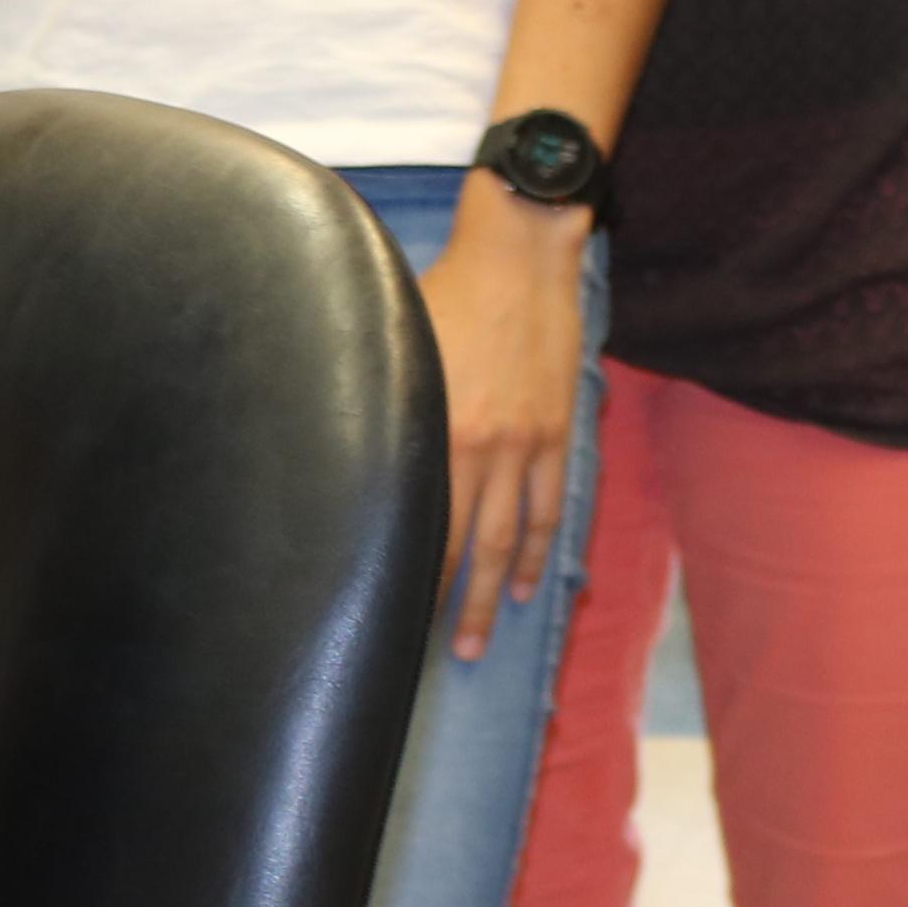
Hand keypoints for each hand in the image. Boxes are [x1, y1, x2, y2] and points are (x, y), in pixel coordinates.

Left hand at [420, 174, 589, 659]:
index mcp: (436, 428)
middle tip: (434, 652)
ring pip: (508, 539)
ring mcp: (525, 444)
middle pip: (461, 544)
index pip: (418, 520)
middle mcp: (481, 446)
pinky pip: (549, 506)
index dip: (404, 571)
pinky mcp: (557, 432)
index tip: (384, 608)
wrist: (521, 254)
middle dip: (446, 604)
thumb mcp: (399, 344)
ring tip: (476, 640)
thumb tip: (350, 442)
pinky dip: (538, 551)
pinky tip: (524, 584)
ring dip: (490, 595)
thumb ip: (382, 400)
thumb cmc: (449, 291)